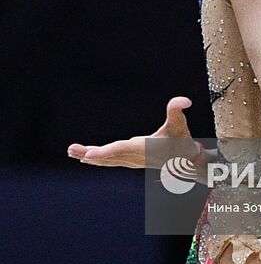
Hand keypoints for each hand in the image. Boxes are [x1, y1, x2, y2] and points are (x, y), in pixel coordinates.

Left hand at [67, 96, 195, 169]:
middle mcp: (134, 157)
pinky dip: (97, 159)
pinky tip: (85, 157)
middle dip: (88, 154)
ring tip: (72, 151)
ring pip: (106, 160)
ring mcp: (131, 161)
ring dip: (88, 156)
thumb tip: (185, 100)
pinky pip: (110, 161)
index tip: (87, 156)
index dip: (103, 152)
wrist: (185, 163)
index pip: (120, 150)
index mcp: (143, 149)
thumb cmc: (182, 141)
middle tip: (71, 150)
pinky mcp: (130, 161)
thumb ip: (177, 110)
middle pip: (107, 156)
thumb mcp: (180, 124)